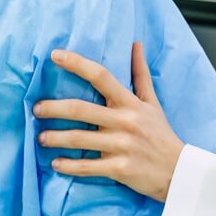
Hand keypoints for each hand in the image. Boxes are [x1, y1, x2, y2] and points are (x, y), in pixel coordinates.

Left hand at [35, 42, 184, 201]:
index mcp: (131, 103)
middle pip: (81, 109)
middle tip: (36, 109)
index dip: (77, 64)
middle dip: (53, 108)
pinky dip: (68, 166)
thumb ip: (140, 74)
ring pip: (79, 139)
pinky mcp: (119, 169)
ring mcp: (121, 146)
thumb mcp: (153, 102)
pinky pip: (87, 167)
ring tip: (41, 137)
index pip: (101, 76)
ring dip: (55, 138)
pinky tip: (56, 163)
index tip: (55, 55)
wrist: (179, 172)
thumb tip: (135, 44)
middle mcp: (125, 122)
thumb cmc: (162, 134)